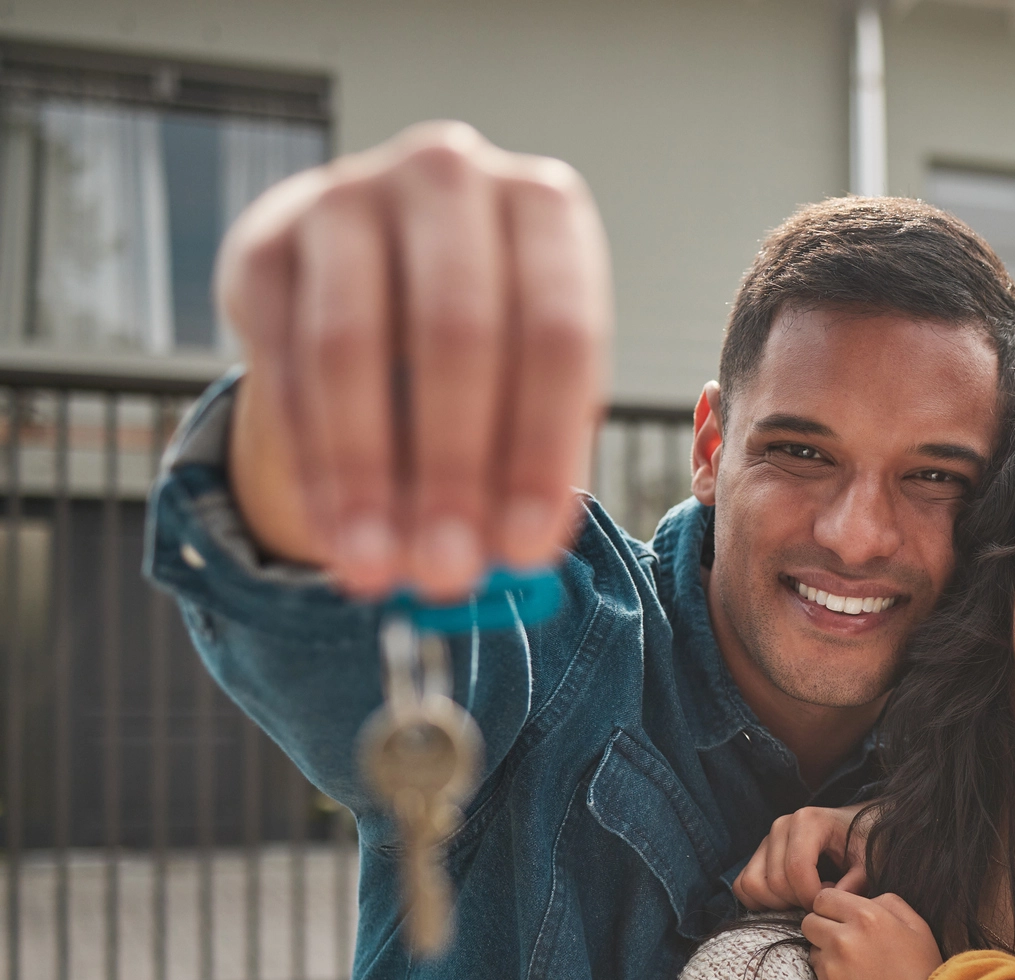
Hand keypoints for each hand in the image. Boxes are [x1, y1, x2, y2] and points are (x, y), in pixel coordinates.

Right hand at [217, 121, 611, 601]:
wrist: (377, 269)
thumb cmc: (490, 339)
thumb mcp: (533, 383)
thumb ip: (532, 461)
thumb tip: (512, 566)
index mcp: (545, 207)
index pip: (557, 335)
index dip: (540, 450)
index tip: (524, 550)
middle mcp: (449, 178)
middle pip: (456, 336)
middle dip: (451, 470)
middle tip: (445, 572)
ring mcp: (347, 196)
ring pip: (351, 347)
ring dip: (366, 474)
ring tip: (379, 570)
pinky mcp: (264, 240)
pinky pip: (282, 359)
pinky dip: (310, 459)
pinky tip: (333, 532)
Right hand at [734, 806, 871, 910]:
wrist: (859, 827)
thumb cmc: (866, 843)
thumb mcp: (869, 861)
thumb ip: (855, 883)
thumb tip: (827, 903)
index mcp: (808, 821)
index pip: (796, 869)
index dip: (810, 897)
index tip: (830, 903)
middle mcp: (781, 825)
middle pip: (774, 881)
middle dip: (798, 902)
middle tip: (823, 900)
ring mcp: (767, 839)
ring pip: (753, 884)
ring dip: (778, 903)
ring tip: (807, 897)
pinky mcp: (758, 855)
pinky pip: (743, 885)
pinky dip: (761, 901)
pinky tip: (790, 899)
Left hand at [805, 888, 941, 979]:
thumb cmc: (924, 970)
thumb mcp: (916, 925)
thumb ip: (886, 902)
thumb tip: (864, 898)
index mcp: (866, 917)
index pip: (823, 898)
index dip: (831, 906)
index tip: (840, 917)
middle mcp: (844, 940)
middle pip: (809, 923)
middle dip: (823, 928)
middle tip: (844, 942)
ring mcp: (832, 970)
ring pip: (813, 952)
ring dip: (827, 956)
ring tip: (856, 970)